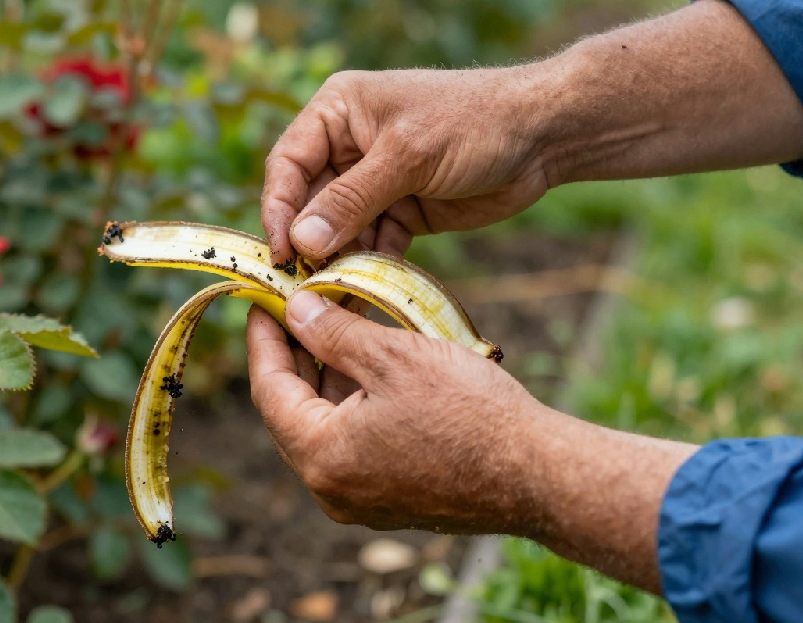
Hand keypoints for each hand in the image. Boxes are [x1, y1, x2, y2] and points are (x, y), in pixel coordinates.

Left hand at [246, 291, 543, 534]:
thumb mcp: (393, 357)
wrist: (540, 473)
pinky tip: (372, 362)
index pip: (269, 390)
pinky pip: (356, 444)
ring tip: (340, 322)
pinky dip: (356, 403)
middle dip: (296, 356)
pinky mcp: (393, 499)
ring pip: (327, 426)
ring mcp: (364, 500)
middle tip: (299, 306)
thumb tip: (295, 308)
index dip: (264, 340)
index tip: (263, 302)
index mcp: (322, 458)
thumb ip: (333, 333)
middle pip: (293, 411)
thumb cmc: (470, 413)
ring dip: (329, 377)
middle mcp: (333, 489)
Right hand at [262, 67, 552, 263]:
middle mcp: (349, 146)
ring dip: (339, 261)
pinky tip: (366, 292)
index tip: (279, 252)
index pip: (288, 163)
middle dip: (309, 242)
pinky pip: (373, 244)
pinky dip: (370, 267)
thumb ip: (352, 200)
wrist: (544, 135)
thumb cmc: (474, 122)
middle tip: (303, 285)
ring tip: (335, 295)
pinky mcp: (402, 210)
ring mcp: (375, 181)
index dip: (278, 208)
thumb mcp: (408, 156)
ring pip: (340, 230)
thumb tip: (301, 242)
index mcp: (338, 112)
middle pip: (309, 202)